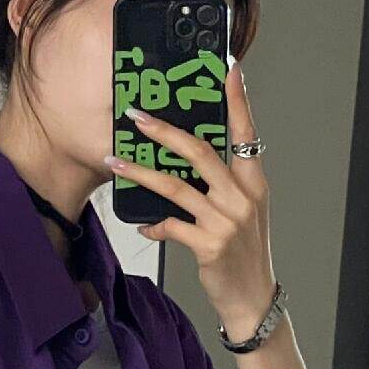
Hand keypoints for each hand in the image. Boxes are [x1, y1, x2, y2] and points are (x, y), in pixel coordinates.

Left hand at [105, 61, 276, 342]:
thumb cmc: (243, 254)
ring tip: (115, 162)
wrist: (252, 298)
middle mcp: (242, 197)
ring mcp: (226, 221)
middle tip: (137, 117)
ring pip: (176, 187)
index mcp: (253, 183)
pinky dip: (153, 225)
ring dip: (141, 173)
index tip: (226, 69)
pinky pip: (171, 226)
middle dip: (164, 131)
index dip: (236, 101)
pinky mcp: (209, 245)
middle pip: (199, 151)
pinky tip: (143, 226)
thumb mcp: (242, 215)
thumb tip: (182, 172)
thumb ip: (219, 190)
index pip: (245, 133)